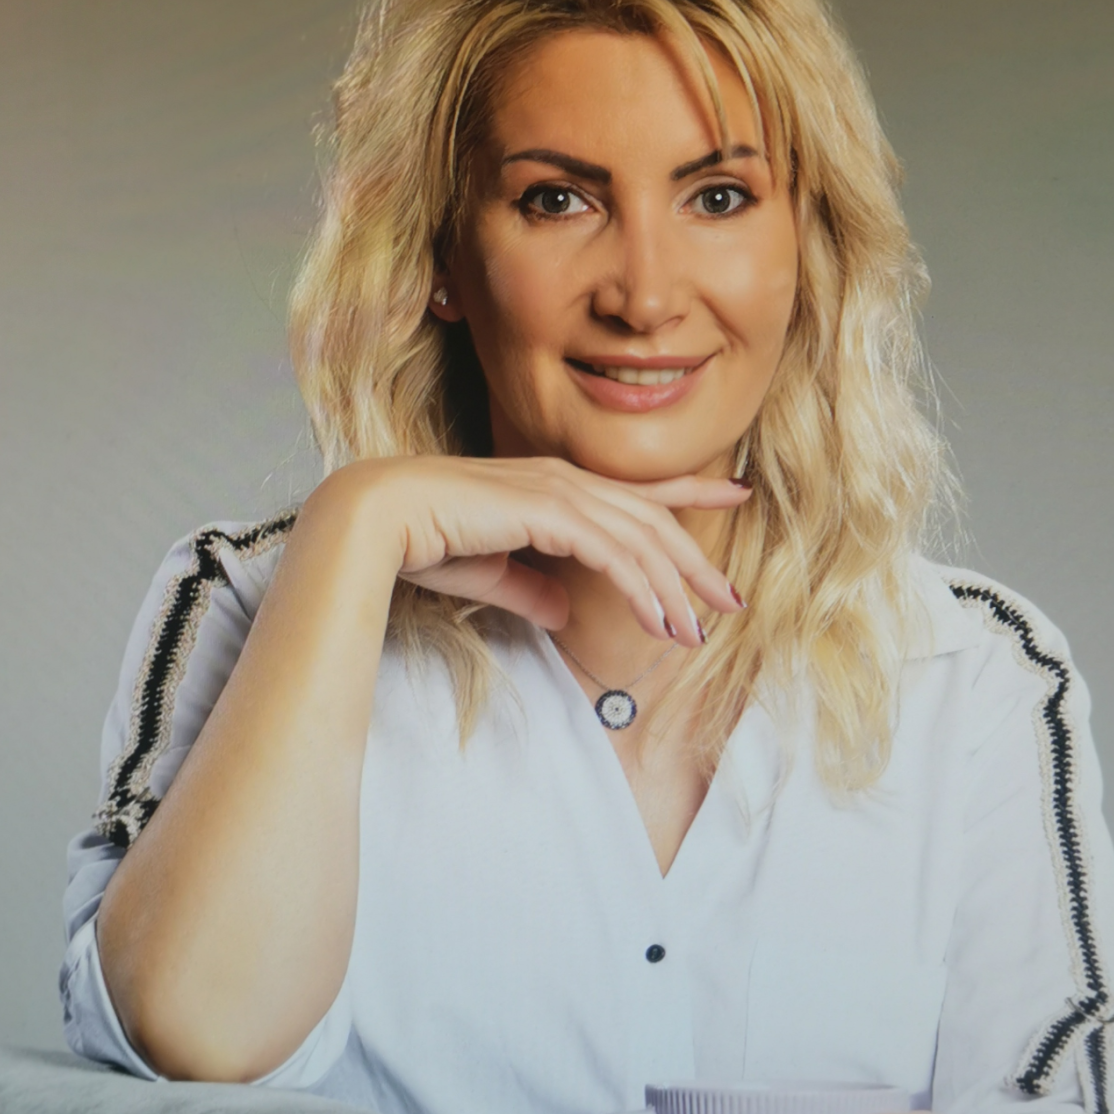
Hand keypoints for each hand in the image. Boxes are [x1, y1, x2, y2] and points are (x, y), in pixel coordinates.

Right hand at [340, 453, 748, 640]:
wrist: (379, 519)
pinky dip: (642, 587)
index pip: (636, 491)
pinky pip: (613, 553)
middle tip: (731, 600)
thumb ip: (531, 589)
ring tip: (694, 632)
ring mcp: (558, 491)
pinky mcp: (548, 510)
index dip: (688, 492)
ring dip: (673, 588)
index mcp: (554, 488)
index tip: (733, 494)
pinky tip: (658, 620)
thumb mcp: (492, 574)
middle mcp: (564, 481)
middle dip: (695, 561)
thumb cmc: (423, 540)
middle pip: (652, 520)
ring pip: (641, 538)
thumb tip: (562, 611)